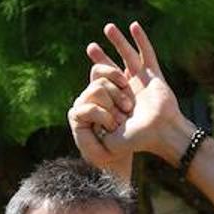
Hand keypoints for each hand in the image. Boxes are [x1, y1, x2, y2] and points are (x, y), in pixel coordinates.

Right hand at [68, 61, 135, 178]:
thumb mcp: (137, 102)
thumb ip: (131, 83)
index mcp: (106, 88)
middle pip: (100, 76)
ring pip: (96, 89)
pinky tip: (112, 127)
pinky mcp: (76, 116)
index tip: (124, 80)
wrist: (125, 151)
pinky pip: (89, 107)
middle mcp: (92, 94)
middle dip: (117, 92)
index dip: (105, 63)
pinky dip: (104, 116)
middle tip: (128, 108)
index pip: (100, 69)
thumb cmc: (136, 129)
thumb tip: (132, 63)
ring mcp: (82, 103)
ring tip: (121, 121)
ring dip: (112, 105)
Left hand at [77, 21, 191, 165]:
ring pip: (128, 56)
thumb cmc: (138, 139)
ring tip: (108, 27)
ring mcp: (142, 81)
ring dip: (119, 41)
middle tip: (91, 47)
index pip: (103, 85)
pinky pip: (147, 53)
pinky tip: (133, 26)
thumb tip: (79, 121)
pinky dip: (141, 39)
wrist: (160, 134)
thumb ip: (95, 131)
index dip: (96, 80)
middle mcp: (129, 90)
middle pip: (113, 68)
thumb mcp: (111, 138)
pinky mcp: (154, 75)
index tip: (89, 75)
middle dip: (101, 58)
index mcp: (118, 103)